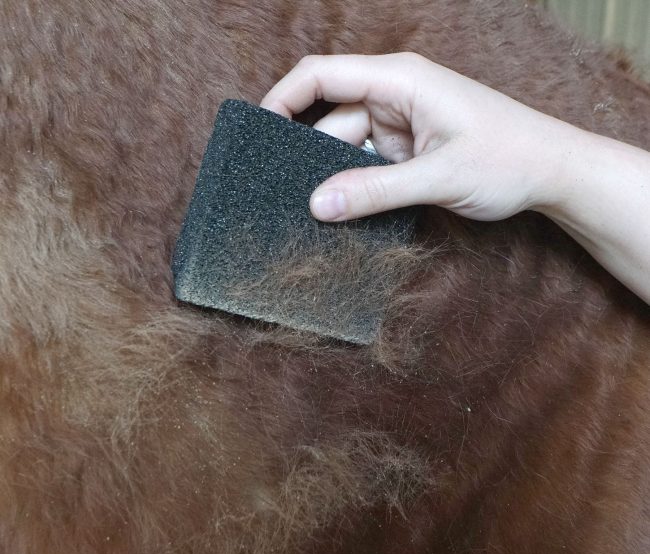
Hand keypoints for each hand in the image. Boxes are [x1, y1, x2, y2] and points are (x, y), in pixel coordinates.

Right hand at [261, 53, 573, 221]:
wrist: (551, 174)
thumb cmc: (508, 158)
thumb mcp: (438, 177)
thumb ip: (375, 191)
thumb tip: (317, 206)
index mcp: (400, 80)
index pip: (323, 75)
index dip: (283, 99)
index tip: (256, 133)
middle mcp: (395, 97)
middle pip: (331, 121)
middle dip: (307, 156)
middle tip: (281, 195)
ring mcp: (400, 127)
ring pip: (346, 150)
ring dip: (333, 180)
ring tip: (312, 214)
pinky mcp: (407, 153)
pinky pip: (367, 168)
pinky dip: (355, 189)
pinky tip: (342, 212)